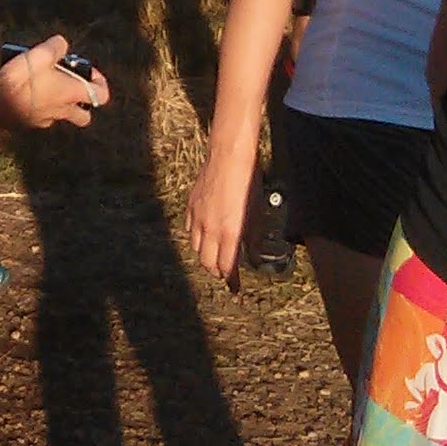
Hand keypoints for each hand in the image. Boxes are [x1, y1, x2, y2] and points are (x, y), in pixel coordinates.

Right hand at [0, 35, 108, 132]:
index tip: (87, 72)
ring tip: (43, 85)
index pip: (101, 95)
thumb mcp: (40, 54)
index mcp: (71, 93)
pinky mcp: (30, 124)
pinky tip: (26, 94)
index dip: (100, 83)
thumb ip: (56, 46)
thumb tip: (62, 44)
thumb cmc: (20, 79)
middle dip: (82, 103)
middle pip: (84, 116)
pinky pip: (42, 117)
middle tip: (70, 86)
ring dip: (59, 104)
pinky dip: (40, 107)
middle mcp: (63, 111)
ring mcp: (46, 120)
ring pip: (62, 116)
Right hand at [181, 132, 257, 290]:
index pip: (227, 267)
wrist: (228, 157)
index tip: (235, 288)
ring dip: (206, 256)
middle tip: (226, 273)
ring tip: (216, 255)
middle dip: (217, 271)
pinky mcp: (190, 207)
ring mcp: (197, 218)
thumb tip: (253, 259)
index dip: (231, 280)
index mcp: (229, 232)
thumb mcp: (256, 213)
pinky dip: (197, 238)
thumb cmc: (247, 183)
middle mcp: (210, 229)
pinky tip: (205, 235)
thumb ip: (253, 239)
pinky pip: (190, 230)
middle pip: (208, 263)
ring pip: (196, 249)